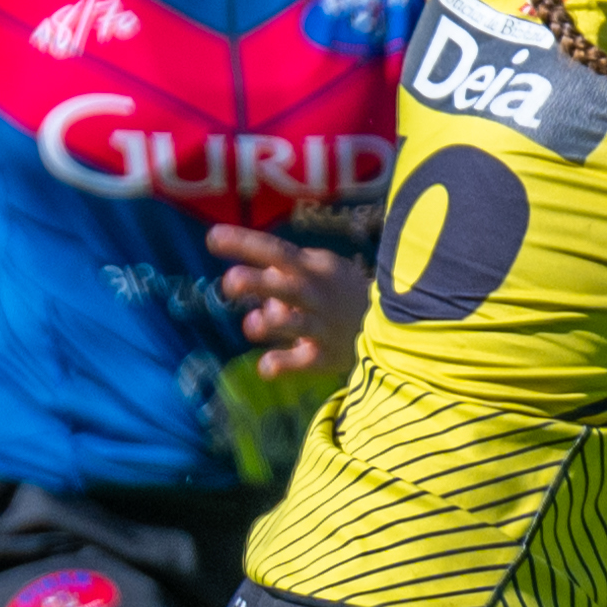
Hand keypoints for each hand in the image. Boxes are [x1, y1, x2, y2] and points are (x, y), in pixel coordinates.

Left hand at [210, 225, 369, 379]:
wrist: (394, 324)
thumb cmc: (339, 292)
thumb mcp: (317, 272)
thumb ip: (280, 278)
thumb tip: (250, 287)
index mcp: (312, 268)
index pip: (275, 251)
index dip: (244, 244)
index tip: (212, 238)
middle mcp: (316, 294)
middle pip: (286, 286)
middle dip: (259, 284)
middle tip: (229, 283)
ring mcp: (323, 326)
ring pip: (297, 323)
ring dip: (273, 324)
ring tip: (252, 326)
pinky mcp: (327, 355)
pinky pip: (303, 361)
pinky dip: (283, 365)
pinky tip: (265, 367)